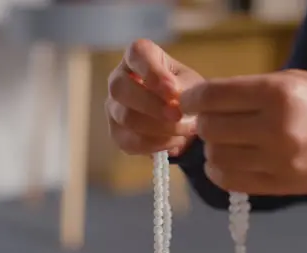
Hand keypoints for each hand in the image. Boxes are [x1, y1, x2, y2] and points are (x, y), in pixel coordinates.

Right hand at [106, 39, 203, 155]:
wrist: (185, 119)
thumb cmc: (186, 92)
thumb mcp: (192, 85)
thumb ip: (184, 88)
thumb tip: (173, 98)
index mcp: (138, 57)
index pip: (136, 53)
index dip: (151, 71)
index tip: (172, 90)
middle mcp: (119, 78)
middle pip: (120, 88)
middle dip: (151, 104)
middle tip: (178, 115)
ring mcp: (114, 107)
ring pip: (126, 117)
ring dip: (158, 127)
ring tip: (185, 129)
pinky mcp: (116, 133)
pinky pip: (130, 141)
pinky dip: (156, 144)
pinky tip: (175, 141)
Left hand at [180, 69, 306, 194]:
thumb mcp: (293, 80)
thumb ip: (249, 90)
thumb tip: (208, 101)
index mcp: (277, 93)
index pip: (213, 96)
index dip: (192, 99)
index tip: (189, 102)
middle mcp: (274, 128)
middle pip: (210, 128)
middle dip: (203, 121)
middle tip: (214, 119)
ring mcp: (277, 161)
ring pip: (215, 156)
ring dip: (212, 147)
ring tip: (225, 140)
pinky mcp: (279, 185)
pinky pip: (230, 181)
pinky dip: (219, 170)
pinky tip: (228, 160)